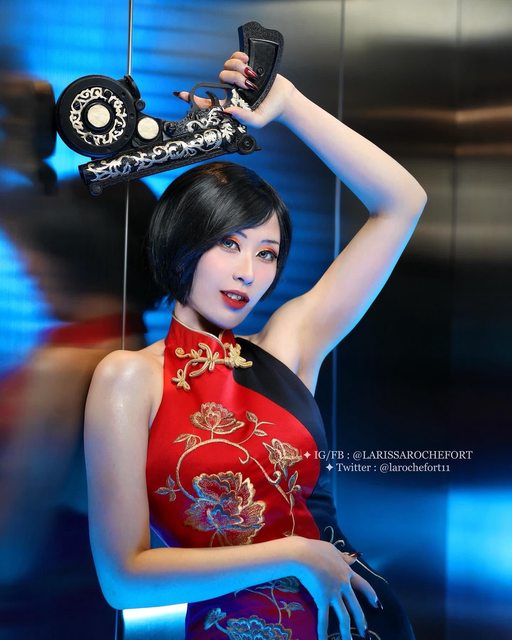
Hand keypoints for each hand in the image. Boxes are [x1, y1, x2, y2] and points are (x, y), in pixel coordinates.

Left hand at [174, 51, 295, 128]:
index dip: (192, 98)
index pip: (207, 102)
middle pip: (220, 77)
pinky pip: (235, 56)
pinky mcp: (246, 66)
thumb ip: (243, 118)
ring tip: (250, 75)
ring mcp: (237, 77)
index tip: (181, 95)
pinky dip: (239, 56)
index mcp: (230, 104)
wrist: (284, 99)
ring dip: (237, 68)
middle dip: (232, 79)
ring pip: (227, 66)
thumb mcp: (257, 121)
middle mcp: (231, 89)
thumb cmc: (270, 112)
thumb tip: (227, 111)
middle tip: (246, 85)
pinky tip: (247, 61)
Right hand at [293, 537, 378, 639]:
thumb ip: (344, 557)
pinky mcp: (322, 599)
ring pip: (343, 616)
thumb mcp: (333, 550)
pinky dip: (323, 630)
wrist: (304, 555)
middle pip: (355, 606)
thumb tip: (355, 558)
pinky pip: (324, 618)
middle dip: (361, 620)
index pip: (363, 585)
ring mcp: (333, 593)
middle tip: (365, 632)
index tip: (378, 604)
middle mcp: (343, 585)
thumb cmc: (316, 549)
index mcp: (347, 572)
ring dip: (346, 631)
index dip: (371, 595)